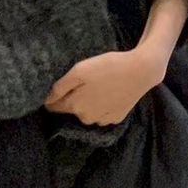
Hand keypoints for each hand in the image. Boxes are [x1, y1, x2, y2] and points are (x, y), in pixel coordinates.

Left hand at [44, 45, 164, 126]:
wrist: (141, 70)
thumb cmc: (108, 67)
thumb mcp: (79, 70)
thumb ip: (60, 87)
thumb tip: (46, 101)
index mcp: (75, 106)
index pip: (53, 107)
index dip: (52, 98)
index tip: (57, 88)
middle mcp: (86, 118)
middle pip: (72, 110)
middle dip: (74, 98)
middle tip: (84, 81)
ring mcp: (102, 121)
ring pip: (88, 113)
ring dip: (89, 103)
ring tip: (99, 86)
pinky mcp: (116, 119)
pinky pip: (102, 114)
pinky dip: (103, 106)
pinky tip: (110, 93)